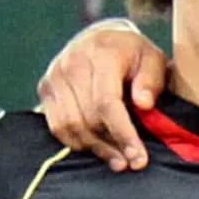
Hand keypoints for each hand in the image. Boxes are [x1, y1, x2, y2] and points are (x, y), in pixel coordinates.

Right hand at [37, 20, 167, 170]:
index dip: (122, 133)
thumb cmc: (133, 53)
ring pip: (69, 125)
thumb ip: (151, 79)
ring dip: (94, 148)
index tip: (138, 157)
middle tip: (131, 161)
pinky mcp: (45, 87)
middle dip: (111, 145)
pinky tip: (97, 148)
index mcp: (102, 53)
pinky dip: (76, 142)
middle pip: (88, 117)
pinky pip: (57, 125)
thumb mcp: (153, 59)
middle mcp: (73, 62)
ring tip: (117, 160)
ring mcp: (55, 75)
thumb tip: (144, 104)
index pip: (107, 102)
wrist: (103, 37)